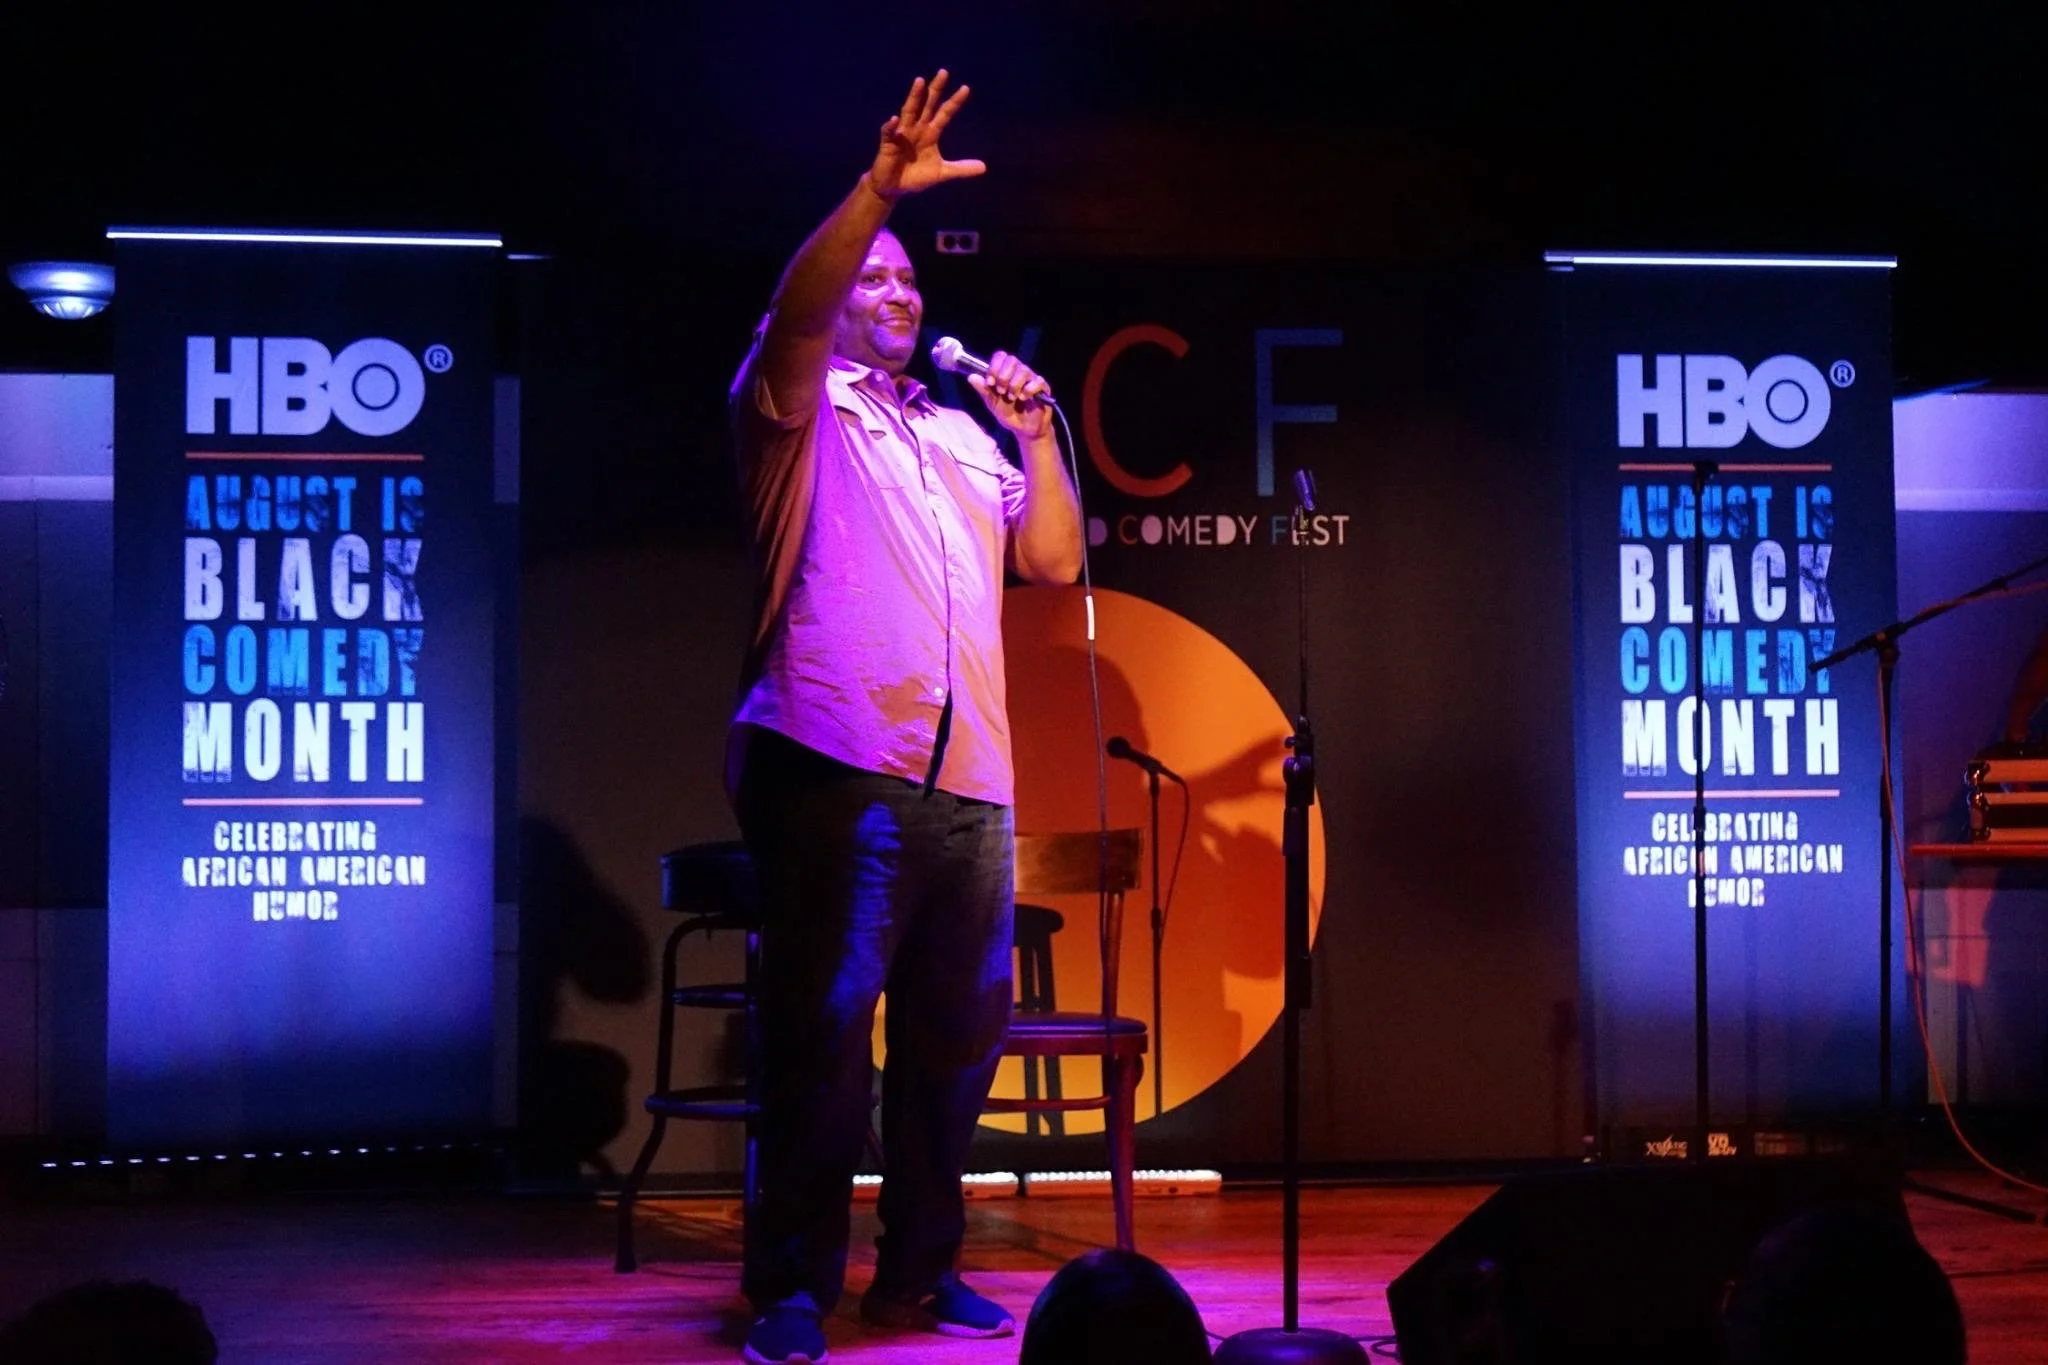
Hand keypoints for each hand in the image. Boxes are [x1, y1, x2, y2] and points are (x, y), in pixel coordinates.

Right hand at [869, 70, 984, 199]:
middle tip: (944, 72)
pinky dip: (891, 126)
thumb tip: (984, 167)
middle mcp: (917, 129)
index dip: (954, 102)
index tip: (966, 88)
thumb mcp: (941, 173)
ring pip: (909, 111)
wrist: (893, 188)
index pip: (945, 113)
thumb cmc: (915, 177)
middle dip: (935, 89)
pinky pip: (889, 133)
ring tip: (920, 82)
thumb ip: (960, 169)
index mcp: (931, 133)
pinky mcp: (888, 144)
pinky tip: (895, 120)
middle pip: (927, 105)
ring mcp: (902, 134)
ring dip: (914, 97)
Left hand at [968, 352, 1052, 439]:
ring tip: (1012, 397)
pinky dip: (1028, 390)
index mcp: (1006, 372)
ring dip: (1014, 385)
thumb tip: (971, 377)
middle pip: (1012, 360)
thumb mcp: (993, 404)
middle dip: (1003, 376)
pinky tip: (1024, 398)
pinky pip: (1037, 381)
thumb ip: (984, 390)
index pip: (1001, 356)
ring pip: (1023, 370)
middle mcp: (1019, 372)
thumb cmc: (1009, 414)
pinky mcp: (1043, 388)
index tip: (990, 382)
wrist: (1024, 429)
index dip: (994, 367)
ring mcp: (1032, 378)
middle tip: (1001, 391)